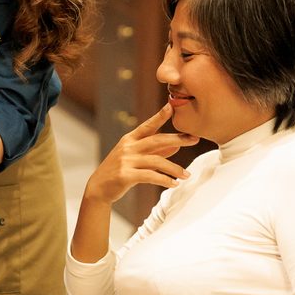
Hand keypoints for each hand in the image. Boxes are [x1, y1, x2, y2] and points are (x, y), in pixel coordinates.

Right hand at [84, 104, 198, 205]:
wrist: (99, 188)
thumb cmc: (119, 171)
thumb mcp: (135, 158)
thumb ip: (155, 152)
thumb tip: (176, 147)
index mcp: (129, 139)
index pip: (148, 125)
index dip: (160, 116)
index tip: (172, 107)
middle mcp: (128, 147)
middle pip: (157, 140)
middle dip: (177, 139)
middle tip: (194, 139)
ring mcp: (126, 161)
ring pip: (157, 161)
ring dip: (174, 168)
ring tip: (187, 175)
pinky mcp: (126, 175)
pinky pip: (151, 176)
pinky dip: (165, 180)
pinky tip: (174, 184)